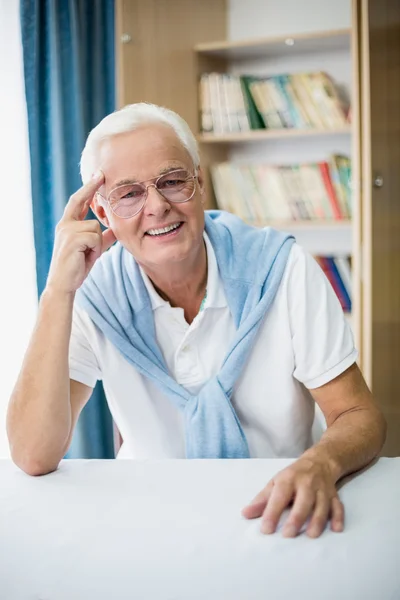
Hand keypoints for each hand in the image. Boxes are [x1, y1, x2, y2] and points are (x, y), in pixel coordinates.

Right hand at [46, 171, 115, 294]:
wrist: (64, 283)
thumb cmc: (77, 266)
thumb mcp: (93, 249)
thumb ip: (103, 237)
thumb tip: (115, 230)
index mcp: (68, 224)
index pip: (78, 201)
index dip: (88, 188)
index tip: (97, 175)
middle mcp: (65, 224)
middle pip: (82, 203)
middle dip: (91, 187)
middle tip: (101, 173)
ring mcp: (67, 230)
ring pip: (95, 227)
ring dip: (97, 244)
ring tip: (87, 255)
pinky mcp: (72, 239)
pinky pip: (95, 237)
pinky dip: (95, 250)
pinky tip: (85, 258)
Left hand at [241, 456, 343, 537]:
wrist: (320, 461)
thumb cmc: (293, 476)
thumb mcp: (275, 483)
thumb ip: (262, 500)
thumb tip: (245, 514)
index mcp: (288, 480)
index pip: (279, 496)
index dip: (272, 513)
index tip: (265, 529)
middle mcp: (306, 483)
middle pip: (303, 501)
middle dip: (296, 518)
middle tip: (288, 535)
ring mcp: (322, 489)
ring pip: (322, 505)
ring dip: (318, 520)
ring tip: (311, 535)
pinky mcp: (334, 495)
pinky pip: (338, 506)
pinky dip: (338, 517)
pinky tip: (336, 529)